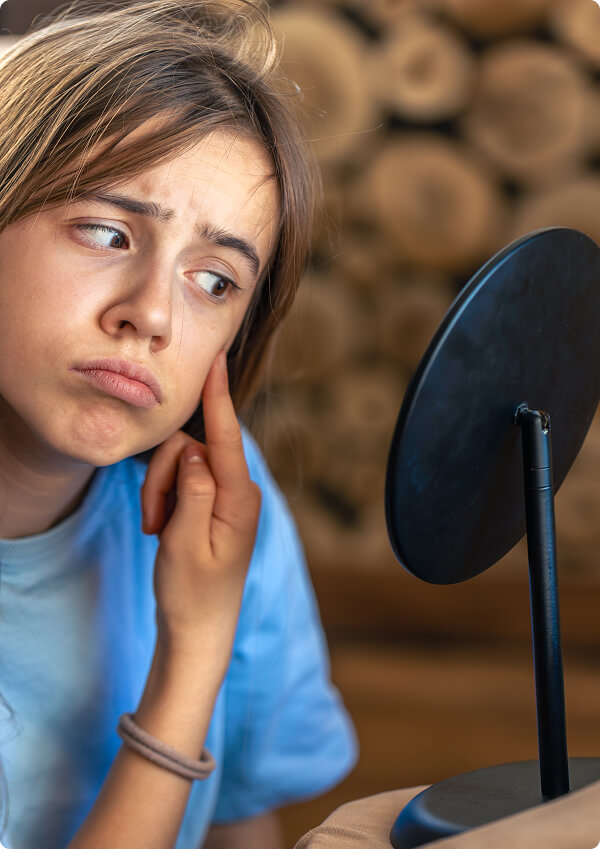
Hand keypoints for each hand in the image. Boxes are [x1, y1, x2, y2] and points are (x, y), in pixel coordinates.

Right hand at [140, 351, 260, 657]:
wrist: (199, 632)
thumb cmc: (193, 594)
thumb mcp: (184, 543)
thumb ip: (191, 490)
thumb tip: (192, 448)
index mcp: (240, 499)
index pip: (226, 437)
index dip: (217, 397)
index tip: (215, 361)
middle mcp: (240, 492)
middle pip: (191, 450)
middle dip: (162, 478)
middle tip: (154, 521)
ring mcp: (228, 498)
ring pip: (182, 466)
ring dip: (161, 494)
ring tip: (159, 532)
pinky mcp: (214, 504)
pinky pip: (184, 482)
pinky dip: (165, 501)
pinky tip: (162, 530)